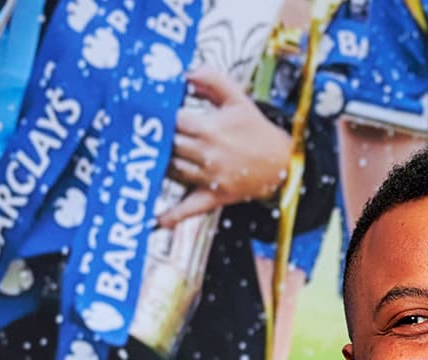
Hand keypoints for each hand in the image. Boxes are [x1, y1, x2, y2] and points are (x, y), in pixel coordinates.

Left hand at [159, 67, 292, 226]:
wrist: (283, 163)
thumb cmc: (258, 132)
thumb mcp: (239, 99)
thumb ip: (212, 80)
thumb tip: (187, 71)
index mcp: (210, 129)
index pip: (172, 120)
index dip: (158, 114)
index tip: (147, 110)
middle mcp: (206, 154)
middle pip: (169, 145)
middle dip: (158, 138)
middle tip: (143, 132)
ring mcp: (208, 178)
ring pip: (172, 170)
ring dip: (161, 163)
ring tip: (150, 155)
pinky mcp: (212, 196)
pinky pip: (188, 209)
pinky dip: (172, 216)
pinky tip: (155, 219)